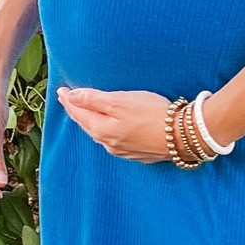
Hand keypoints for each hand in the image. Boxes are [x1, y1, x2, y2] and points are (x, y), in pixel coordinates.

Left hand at [56, 87, 172, 161]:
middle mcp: (109, 143)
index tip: (61, 91)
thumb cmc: (152, 114)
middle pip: (87, 125)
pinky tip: (109, 127)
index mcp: (101, 129)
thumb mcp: (120, 101)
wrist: (182, 136)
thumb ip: (93, 99)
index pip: (78, 113)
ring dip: (91, 122)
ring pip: (100, 134)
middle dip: (77, 111)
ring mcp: (123, 150)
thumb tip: (71, 96)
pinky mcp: (137, 153)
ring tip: (85, 112)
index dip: (69, 101)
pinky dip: (106, 130)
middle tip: (68, 100)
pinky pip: (114, 140)